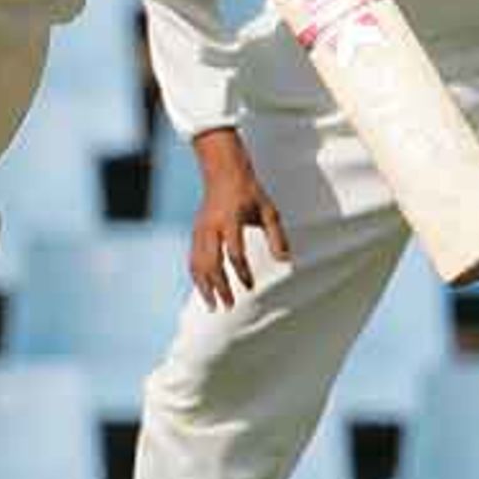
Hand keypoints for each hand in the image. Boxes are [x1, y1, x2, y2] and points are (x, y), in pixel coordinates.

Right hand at [189, 128, 290, 308]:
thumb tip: (284, 261)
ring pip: (197, 262)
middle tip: (229, 305)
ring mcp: (200, 229)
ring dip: (204, 286)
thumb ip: (277, 237)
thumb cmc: (249, 193)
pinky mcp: (196, 232)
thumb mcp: (269, 211)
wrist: (222, 172)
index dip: (241, 271)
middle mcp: (211, 226)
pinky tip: (205, 290)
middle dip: (219, 286)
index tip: (250, 286)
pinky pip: (193, 258)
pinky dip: (198, 277)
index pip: (233, 251)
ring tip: (213, 306)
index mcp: (230, 219)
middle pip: (211, 261)